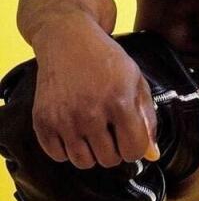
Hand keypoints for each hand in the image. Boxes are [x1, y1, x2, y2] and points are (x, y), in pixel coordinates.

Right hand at [32, 31, 159, 168]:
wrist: (67, 39)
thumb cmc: (105, 58)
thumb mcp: (135, 80)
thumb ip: (147, 118)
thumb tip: (152, 155)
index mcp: (119, 101)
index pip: (133, 150)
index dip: (135, 148)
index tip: (129, 137)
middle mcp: (91, 113)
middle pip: (108, 160)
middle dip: (114, 149)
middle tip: (109, 129)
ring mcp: (64, 119)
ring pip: (83, 162)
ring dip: (91, 152)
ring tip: (92, 130)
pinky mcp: (43, 121)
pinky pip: (58, 156)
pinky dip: (67, 149)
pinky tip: (73, 129)